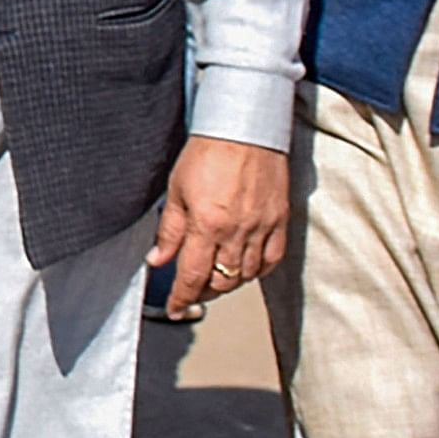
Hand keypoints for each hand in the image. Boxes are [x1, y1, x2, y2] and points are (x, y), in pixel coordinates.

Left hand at [149, 136, 289, 319]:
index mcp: (206, 224)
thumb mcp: (176, 190)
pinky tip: (245, 267)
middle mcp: (236, 232)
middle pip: (221, 281)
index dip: (181, 298)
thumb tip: (158, 259)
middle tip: (192, 290)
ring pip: (245, 275)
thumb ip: (169, 231)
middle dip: (203, 292)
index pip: (191, 276)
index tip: (176, 308)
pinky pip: (271, 261)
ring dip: (228, 282)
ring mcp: (262, 228)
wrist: (245, 129)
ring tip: (214, 277)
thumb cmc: (208, 152)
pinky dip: (256, 270)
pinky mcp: (280, 221)